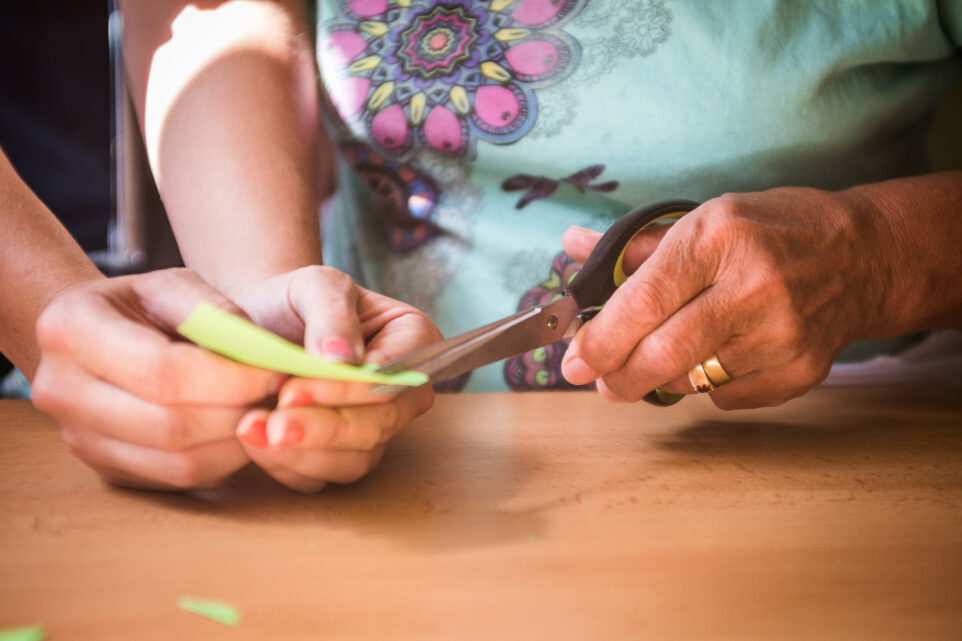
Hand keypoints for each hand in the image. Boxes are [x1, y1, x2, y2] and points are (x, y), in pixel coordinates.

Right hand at [32, 269, 284, 489]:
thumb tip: (264, 355)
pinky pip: (177, 480)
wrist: (91, 334)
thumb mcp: (175, 285)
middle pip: (171, 425)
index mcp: (72, 328)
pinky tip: (238, 430)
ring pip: (178, 462)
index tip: (275, 371)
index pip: (163, 372)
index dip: (230, 378)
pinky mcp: (104, 468)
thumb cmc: (142, 304)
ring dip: (237, 442)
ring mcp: (78, 438)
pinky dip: (221, 460)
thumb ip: (217, 312)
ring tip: (263, 411)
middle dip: (238, 413)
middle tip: (277, 395)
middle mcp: (60, 389)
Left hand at [228, 266, 440, 492]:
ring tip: (250, 430)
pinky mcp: (342, 455)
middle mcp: (404, 392)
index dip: (346, 390)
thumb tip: (346, 357)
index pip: (393, 377)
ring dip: (302, 453)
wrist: (260, 323)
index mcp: (414, 341)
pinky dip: (287, 465)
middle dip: (324, 428)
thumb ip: (332, 314)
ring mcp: (377, 428)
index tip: (292, 390)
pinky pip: (324, 476)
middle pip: (380, 425)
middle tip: (273, 425)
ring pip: (355, 459)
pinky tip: (253, 442)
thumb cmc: (295, 299)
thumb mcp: (314, 285)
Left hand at [560, 187, 888, 408]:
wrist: (863, 257)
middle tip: (600, 381)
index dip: (599, 339)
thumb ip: (635, 245)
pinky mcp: (799, 371)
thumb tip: (573, 245)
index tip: (573, 361)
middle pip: (662, 353)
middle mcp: (752, 287)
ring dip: (659, 378)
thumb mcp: (705, 219)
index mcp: (718, 238)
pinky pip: (724, 397)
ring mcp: (780, 334)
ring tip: (658, 359)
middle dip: (617, 377)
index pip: (643, 302)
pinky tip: (718, 356)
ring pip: (689, 380)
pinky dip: (704, 385)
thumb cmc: (772, 231)